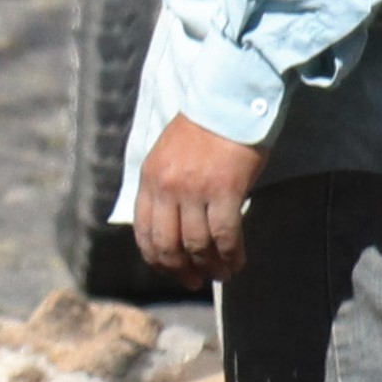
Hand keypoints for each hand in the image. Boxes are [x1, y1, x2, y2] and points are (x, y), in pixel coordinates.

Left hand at [136, 118, 269, 283]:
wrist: (229, 101)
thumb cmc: (204, 127)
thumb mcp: (169, 155)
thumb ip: (165, 187)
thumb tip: (173, 225)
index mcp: (149, 179)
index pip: (144, 231)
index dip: (156, 258)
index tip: (170, 271)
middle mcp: (166, 188)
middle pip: (167, 244)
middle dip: (180, 270)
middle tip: (195, 281)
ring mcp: (194, 191)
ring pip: (197, 245)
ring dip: (210, 266)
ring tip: (222, 274)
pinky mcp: (224, 191)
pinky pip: (225, 236)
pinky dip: (231, 255)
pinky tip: (237, 263)